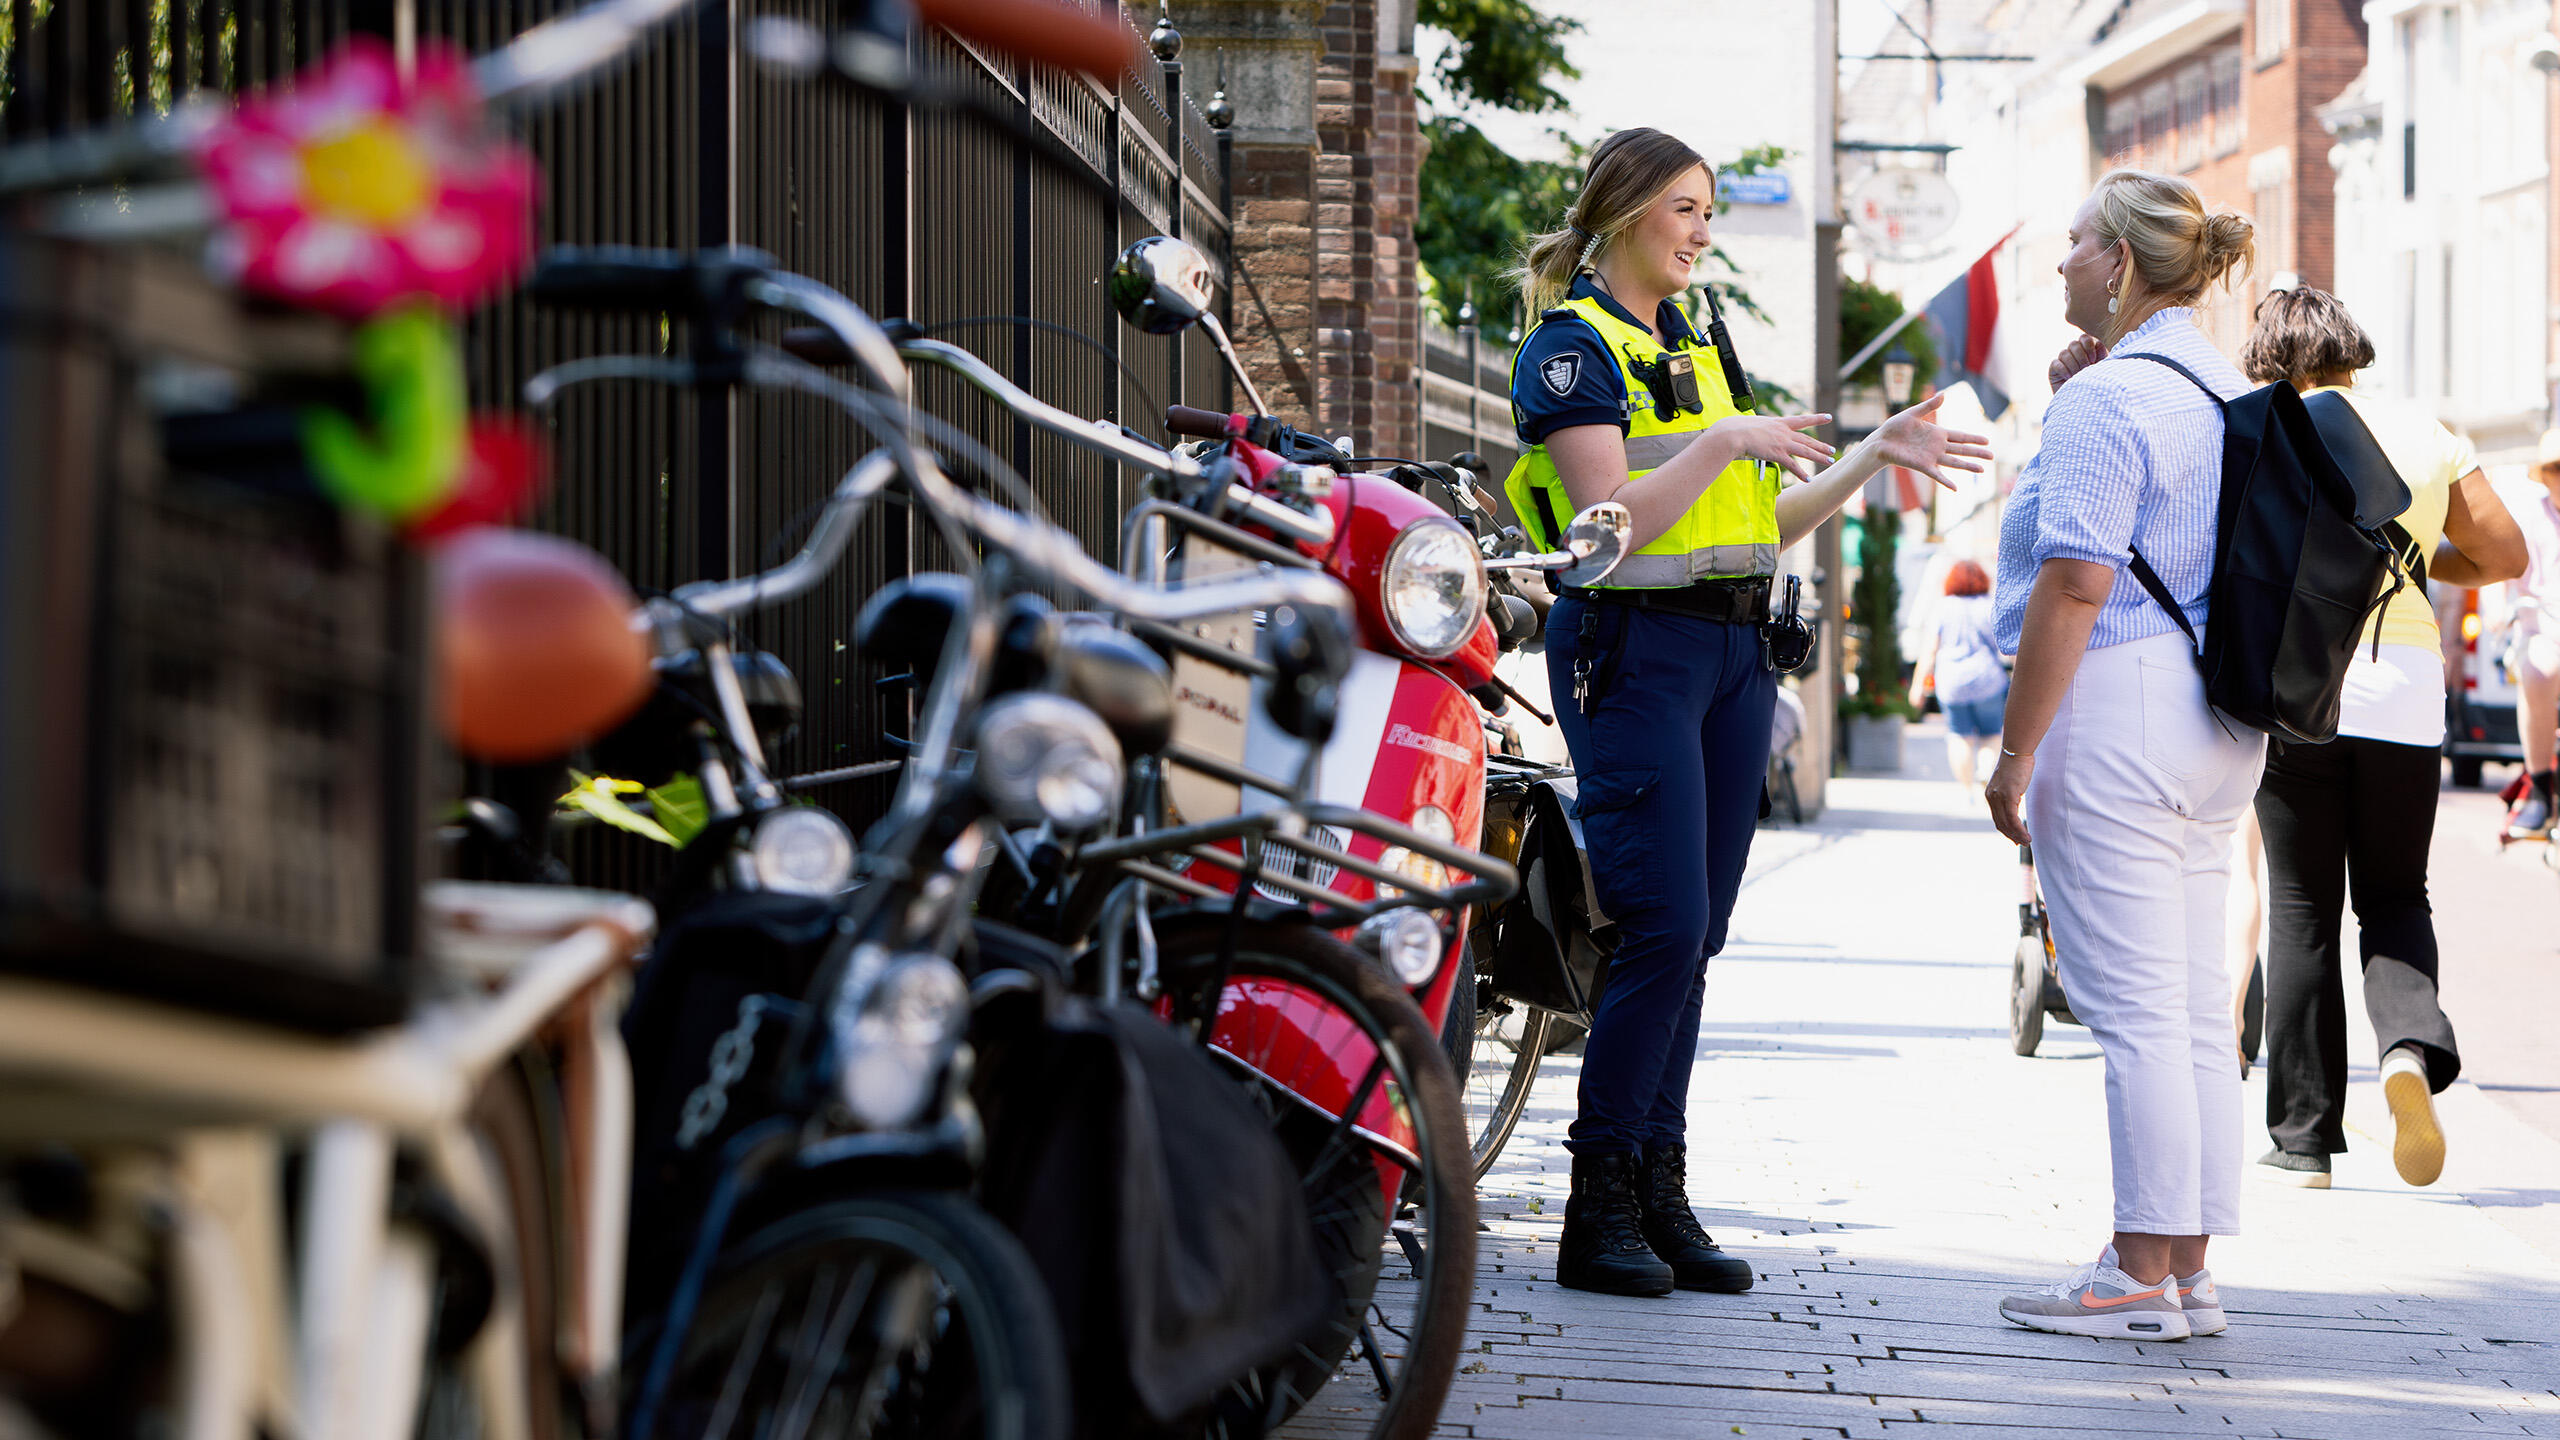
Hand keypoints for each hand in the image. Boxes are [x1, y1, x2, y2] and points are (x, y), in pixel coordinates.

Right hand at [1710, 412, 1836, 480]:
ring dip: (1819, 457)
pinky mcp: (1777, 454)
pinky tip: (1808, 479)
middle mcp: (1784, 432)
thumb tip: (1752, 432)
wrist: (1733, 434)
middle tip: (1832, 450)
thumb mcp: (1752, 424)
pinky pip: (1793, 465)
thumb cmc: (1736, 428)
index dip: (1816, 419)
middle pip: (1807, 439)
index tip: (1829, 417)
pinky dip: (1801, 473)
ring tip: (1830, 461)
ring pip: (1806, 451)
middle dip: (1821, 445)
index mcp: (1779, 422)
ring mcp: (1782, 443)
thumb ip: (1758, 429)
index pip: (1802, 420)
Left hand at [1868, 393, 1991, 490]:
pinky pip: (1937, 475)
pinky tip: (1955, 487)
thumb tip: (1944, 394)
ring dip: (1968, 466)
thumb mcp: (1913, 413)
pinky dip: (1945, 480)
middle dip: (1977, 453)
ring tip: (1982, 470)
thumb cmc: (1895, 427)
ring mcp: (1931, 457)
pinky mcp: (1922, 465)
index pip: (1960, 436)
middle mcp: (1937, 446)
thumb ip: (1929, 406)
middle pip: (1962, 449)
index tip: (1987, 440)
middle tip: (1992, 456)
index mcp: (1937, 433)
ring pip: (1954, 462)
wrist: (1880, 441)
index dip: (1973, 438)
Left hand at [1985, 749, 2032, 842]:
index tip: (2014, 838)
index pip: (1996, 817)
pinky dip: (2019, 829)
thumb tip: (2015, 799)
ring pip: (2006, 823)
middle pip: (2000, 823)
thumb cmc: (2017, 764)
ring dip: (2017, 836)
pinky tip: (2026, 835)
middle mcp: (1992, 797)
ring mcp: (1999, 797)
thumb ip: (2010, 792)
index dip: (2005, 830)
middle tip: (2021, 844)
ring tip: (2026, 842)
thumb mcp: (2010, 781)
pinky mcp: (2009, 796)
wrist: (2017, 751)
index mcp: (1990, 794)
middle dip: (2011, 836)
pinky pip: (2013, 819)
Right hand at [2049, 335, 2106, 390]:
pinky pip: (2056, 363)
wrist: (2085, 403)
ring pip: (2064, 353)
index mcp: (2087, 349)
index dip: (2089, 347)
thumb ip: (2102, 355)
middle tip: (2086, 369)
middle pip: (2073, 344)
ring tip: (2078, 376)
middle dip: (2081, 357)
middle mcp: (2073, 353)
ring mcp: (2062, 361)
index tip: (2094, 360)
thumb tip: (2098, 343)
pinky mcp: (2053, 370)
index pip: (2084, 338)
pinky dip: (2064, 370)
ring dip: (2073, 365)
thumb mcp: (2104, 369)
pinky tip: (2070, 378)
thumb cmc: (2097, 385)